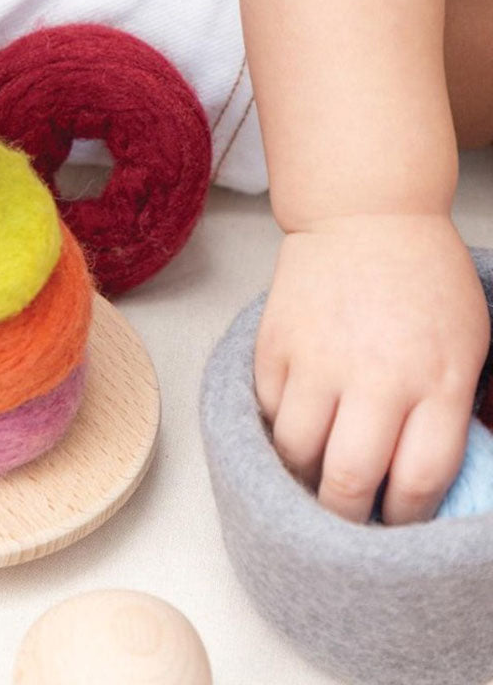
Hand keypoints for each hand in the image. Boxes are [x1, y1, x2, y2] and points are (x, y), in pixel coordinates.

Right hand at [255, 213, 488, 523]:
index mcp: (437, 380)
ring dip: (303, 473)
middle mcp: (375, 376)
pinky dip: (279, 424)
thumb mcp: (469, 344)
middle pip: (346, 479)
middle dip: (343, 514)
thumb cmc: (425, 277)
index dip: (403, 518)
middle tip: (345, 514)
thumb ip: (450, 410)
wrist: (365, 214)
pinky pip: (267, 408)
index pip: (418, 480)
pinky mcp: (275, 343)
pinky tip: (296, 417)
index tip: (393, 521)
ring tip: (313, 470)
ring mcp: (317, 359)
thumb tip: (417, 474)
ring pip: (295, 452)